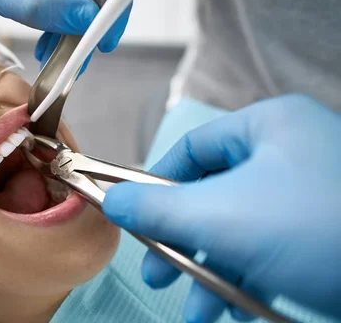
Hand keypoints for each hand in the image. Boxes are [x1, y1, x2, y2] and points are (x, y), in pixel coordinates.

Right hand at [103, 94, 340, 321]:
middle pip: (212, 193)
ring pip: (239, 228)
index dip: (156, 184)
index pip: (193, 147)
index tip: (134, 218)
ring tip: (196, 310)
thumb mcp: (221, 217)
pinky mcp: (324, 234)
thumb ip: (157, 209)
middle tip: (158, 271)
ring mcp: (311, 195)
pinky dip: (245, 279)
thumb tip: (112, 202)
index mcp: (270, 126)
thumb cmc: (321, 230)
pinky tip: (232, 309)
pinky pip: (269, 249)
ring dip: (210, 271)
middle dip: (181, 241)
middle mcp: (291, 153)